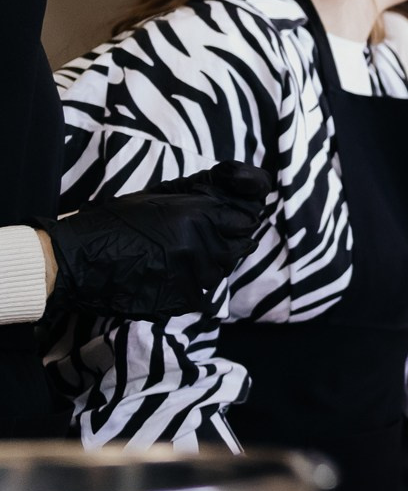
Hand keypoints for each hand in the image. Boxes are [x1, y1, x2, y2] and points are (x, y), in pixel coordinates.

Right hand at [38, 161, 269, 319]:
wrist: (78, 259)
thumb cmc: (118, 221)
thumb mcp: (162, 194)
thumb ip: (204, 191)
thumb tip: (241, 190)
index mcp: (198, 214)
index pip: (248, 218)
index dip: (237, 218)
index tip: (225, 220)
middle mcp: (200, 245)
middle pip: (241, 246)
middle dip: (227, 240)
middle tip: (199, 238)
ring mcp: (192, 275)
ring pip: (221, 271)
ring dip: (207, 264)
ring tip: (177, 256)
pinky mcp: (180, 300)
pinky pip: (201, 293)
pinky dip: (189, 285)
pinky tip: (166, 275)